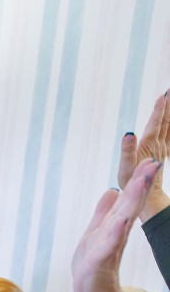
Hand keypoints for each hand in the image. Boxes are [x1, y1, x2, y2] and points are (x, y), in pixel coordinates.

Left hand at [72, 158, 160, 291]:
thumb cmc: (94, 261)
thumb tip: (112, 190)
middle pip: (131, 203)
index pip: (129, 198)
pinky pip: (110, 243)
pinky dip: (115, 231)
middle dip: (141, 183)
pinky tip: (121, 220)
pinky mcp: (101, 258)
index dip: (139, 179)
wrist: (92, 290)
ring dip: (132, 200)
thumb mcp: (96, 230)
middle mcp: (117, 231)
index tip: (151, 160)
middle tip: (154, 162)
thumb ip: (104, 211)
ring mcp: (110, 243)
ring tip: (140, 182)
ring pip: (123, 218)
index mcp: (116, 223)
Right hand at [118, 89, 169, 217]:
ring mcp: (162, 147)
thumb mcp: (125, 168)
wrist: (146, 197)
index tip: (163, 94)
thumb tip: (129, 132)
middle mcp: (158, 144)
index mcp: (148, 145)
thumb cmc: (132, 183)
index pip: (155, 124)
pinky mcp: (163, 152)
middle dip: (169, 105)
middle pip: (166, 121)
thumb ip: (127, 149)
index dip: (159, 110)